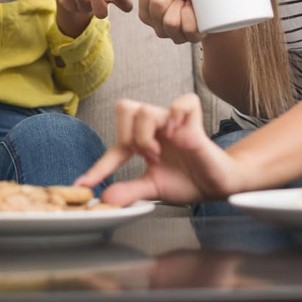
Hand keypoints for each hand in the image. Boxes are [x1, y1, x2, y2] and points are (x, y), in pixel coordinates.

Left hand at [74, 94, 237, 205]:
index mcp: (143, 141)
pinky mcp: (194, 121)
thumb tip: (106, 200)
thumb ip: (130, 191)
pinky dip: (177, 116)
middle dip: (127, 136)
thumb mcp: (154, 189)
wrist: (218, 187)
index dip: (99, 167)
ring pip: (145, 109)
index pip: (115, 146)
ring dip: (147, 136)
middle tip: (142, 156)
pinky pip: (183, 102)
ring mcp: (173, 122)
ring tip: (159, 154)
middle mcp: (155, 127)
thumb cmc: (187, 182)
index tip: (84, 184)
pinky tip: (179, 135)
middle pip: (125, 107)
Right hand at [138, 0, 202, 43]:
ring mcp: (169, 32)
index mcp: (146, 1)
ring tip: (190, 3)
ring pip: (171, 21)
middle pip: (158, 3)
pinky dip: (195, 18)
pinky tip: (197, 14)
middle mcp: (153, 20)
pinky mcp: (187, 38)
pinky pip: (189, 29)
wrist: (215, 1)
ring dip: (185, 7)